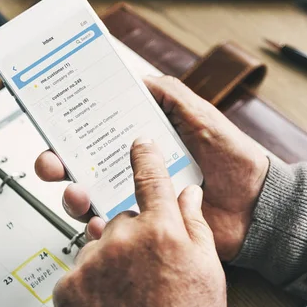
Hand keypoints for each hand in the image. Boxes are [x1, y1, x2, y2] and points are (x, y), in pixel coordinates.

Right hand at [35, 75, 268, 260]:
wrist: (255, 204)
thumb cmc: (233, 157)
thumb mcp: (201, 116)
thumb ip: (170, 95)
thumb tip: (136, 77)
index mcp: (144, 141)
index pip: (97, 131)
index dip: (71, 127)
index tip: (54, 121)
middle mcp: (134, 169)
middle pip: (82, 165)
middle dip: (57, 162)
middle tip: (51, 162)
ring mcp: (138, 198)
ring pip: (90, 198)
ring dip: (73, 195)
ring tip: (78, 193)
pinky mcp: (146, 226)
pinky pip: (113, 229)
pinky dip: (98, 227)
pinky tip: (99, 221)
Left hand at [53, 138, 226, 306]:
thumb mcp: (207, 266)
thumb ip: (194, 222)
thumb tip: (189, 193)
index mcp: (161, 229)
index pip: (151, 179)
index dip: (145, 158)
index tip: (140, 146)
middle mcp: (124, 240)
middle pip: (121, 220)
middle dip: (132, 236)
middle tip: (147, 266)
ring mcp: (94, 263)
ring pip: (98, 246)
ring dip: (109, 261)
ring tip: (130, 291)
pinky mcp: (70, 288)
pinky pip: (78, 272)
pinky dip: (90, 283)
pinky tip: (111, 301)